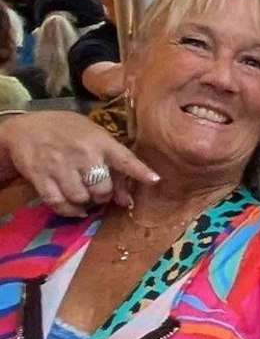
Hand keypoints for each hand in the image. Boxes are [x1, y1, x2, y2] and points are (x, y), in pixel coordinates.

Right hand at [0, 110, 158, 215]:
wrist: (27, 127)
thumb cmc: (68, 131)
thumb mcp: (93, 137)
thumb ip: (112, 165)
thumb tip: (126, 200)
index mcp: (100, 142)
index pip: (124, 159)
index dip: (140, 171)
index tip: (154, 180)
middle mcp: (83, 154)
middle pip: (102, 188)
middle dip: (103, 195)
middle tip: (98, 191)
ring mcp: (60, 166)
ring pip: (82, 198)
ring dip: (85, 202)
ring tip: (84, 195)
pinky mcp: (41, 177)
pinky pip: (59, 203)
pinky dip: (68, 211)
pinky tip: (74, 209)